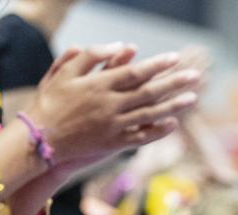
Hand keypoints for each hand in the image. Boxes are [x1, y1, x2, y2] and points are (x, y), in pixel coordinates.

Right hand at [24, 45, 200, 166]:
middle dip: (174, 84)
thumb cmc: (51, 101)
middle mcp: (111, 106)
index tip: (174, 58)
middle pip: (149, 92)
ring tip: (192, 98)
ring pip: (150, 114)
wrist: (42, 138)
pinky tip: (173, 123)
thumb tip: (120, 47)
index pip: (136, 72)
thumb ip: (91, 56)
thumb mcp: (64, 70)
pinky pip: (141, 137)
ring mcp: (114, 126)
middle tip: (195, 76)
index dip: (157, 65)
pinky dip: (158, 130)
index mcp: (100, 85)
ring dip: (173, 106)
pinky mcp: (113, 144)